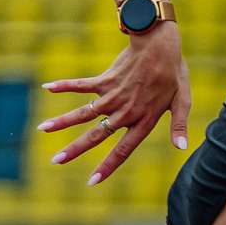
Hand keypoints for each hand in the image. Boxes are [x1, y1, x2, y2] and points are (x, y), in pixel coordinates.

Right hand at [39, 22, 191, 185]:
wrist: (159, 43)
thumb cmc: (173, 72)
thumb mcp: (183, 101)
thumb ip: (180, 126)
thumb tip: (181, 149)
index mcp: (142, 120)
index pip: (123, 150)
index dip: (108, 167)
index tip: (92, 181)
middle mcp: (124, 111)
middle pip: (95, 135)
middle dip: (74, 149)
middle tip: (55, 161)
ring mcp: (112, 96)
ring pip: (83, 113)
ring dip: (61, 121)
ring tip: (42, 129)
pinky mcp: (105, 80)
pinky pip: (81, 85)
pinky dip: (65, 85)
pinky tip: (47, 87)